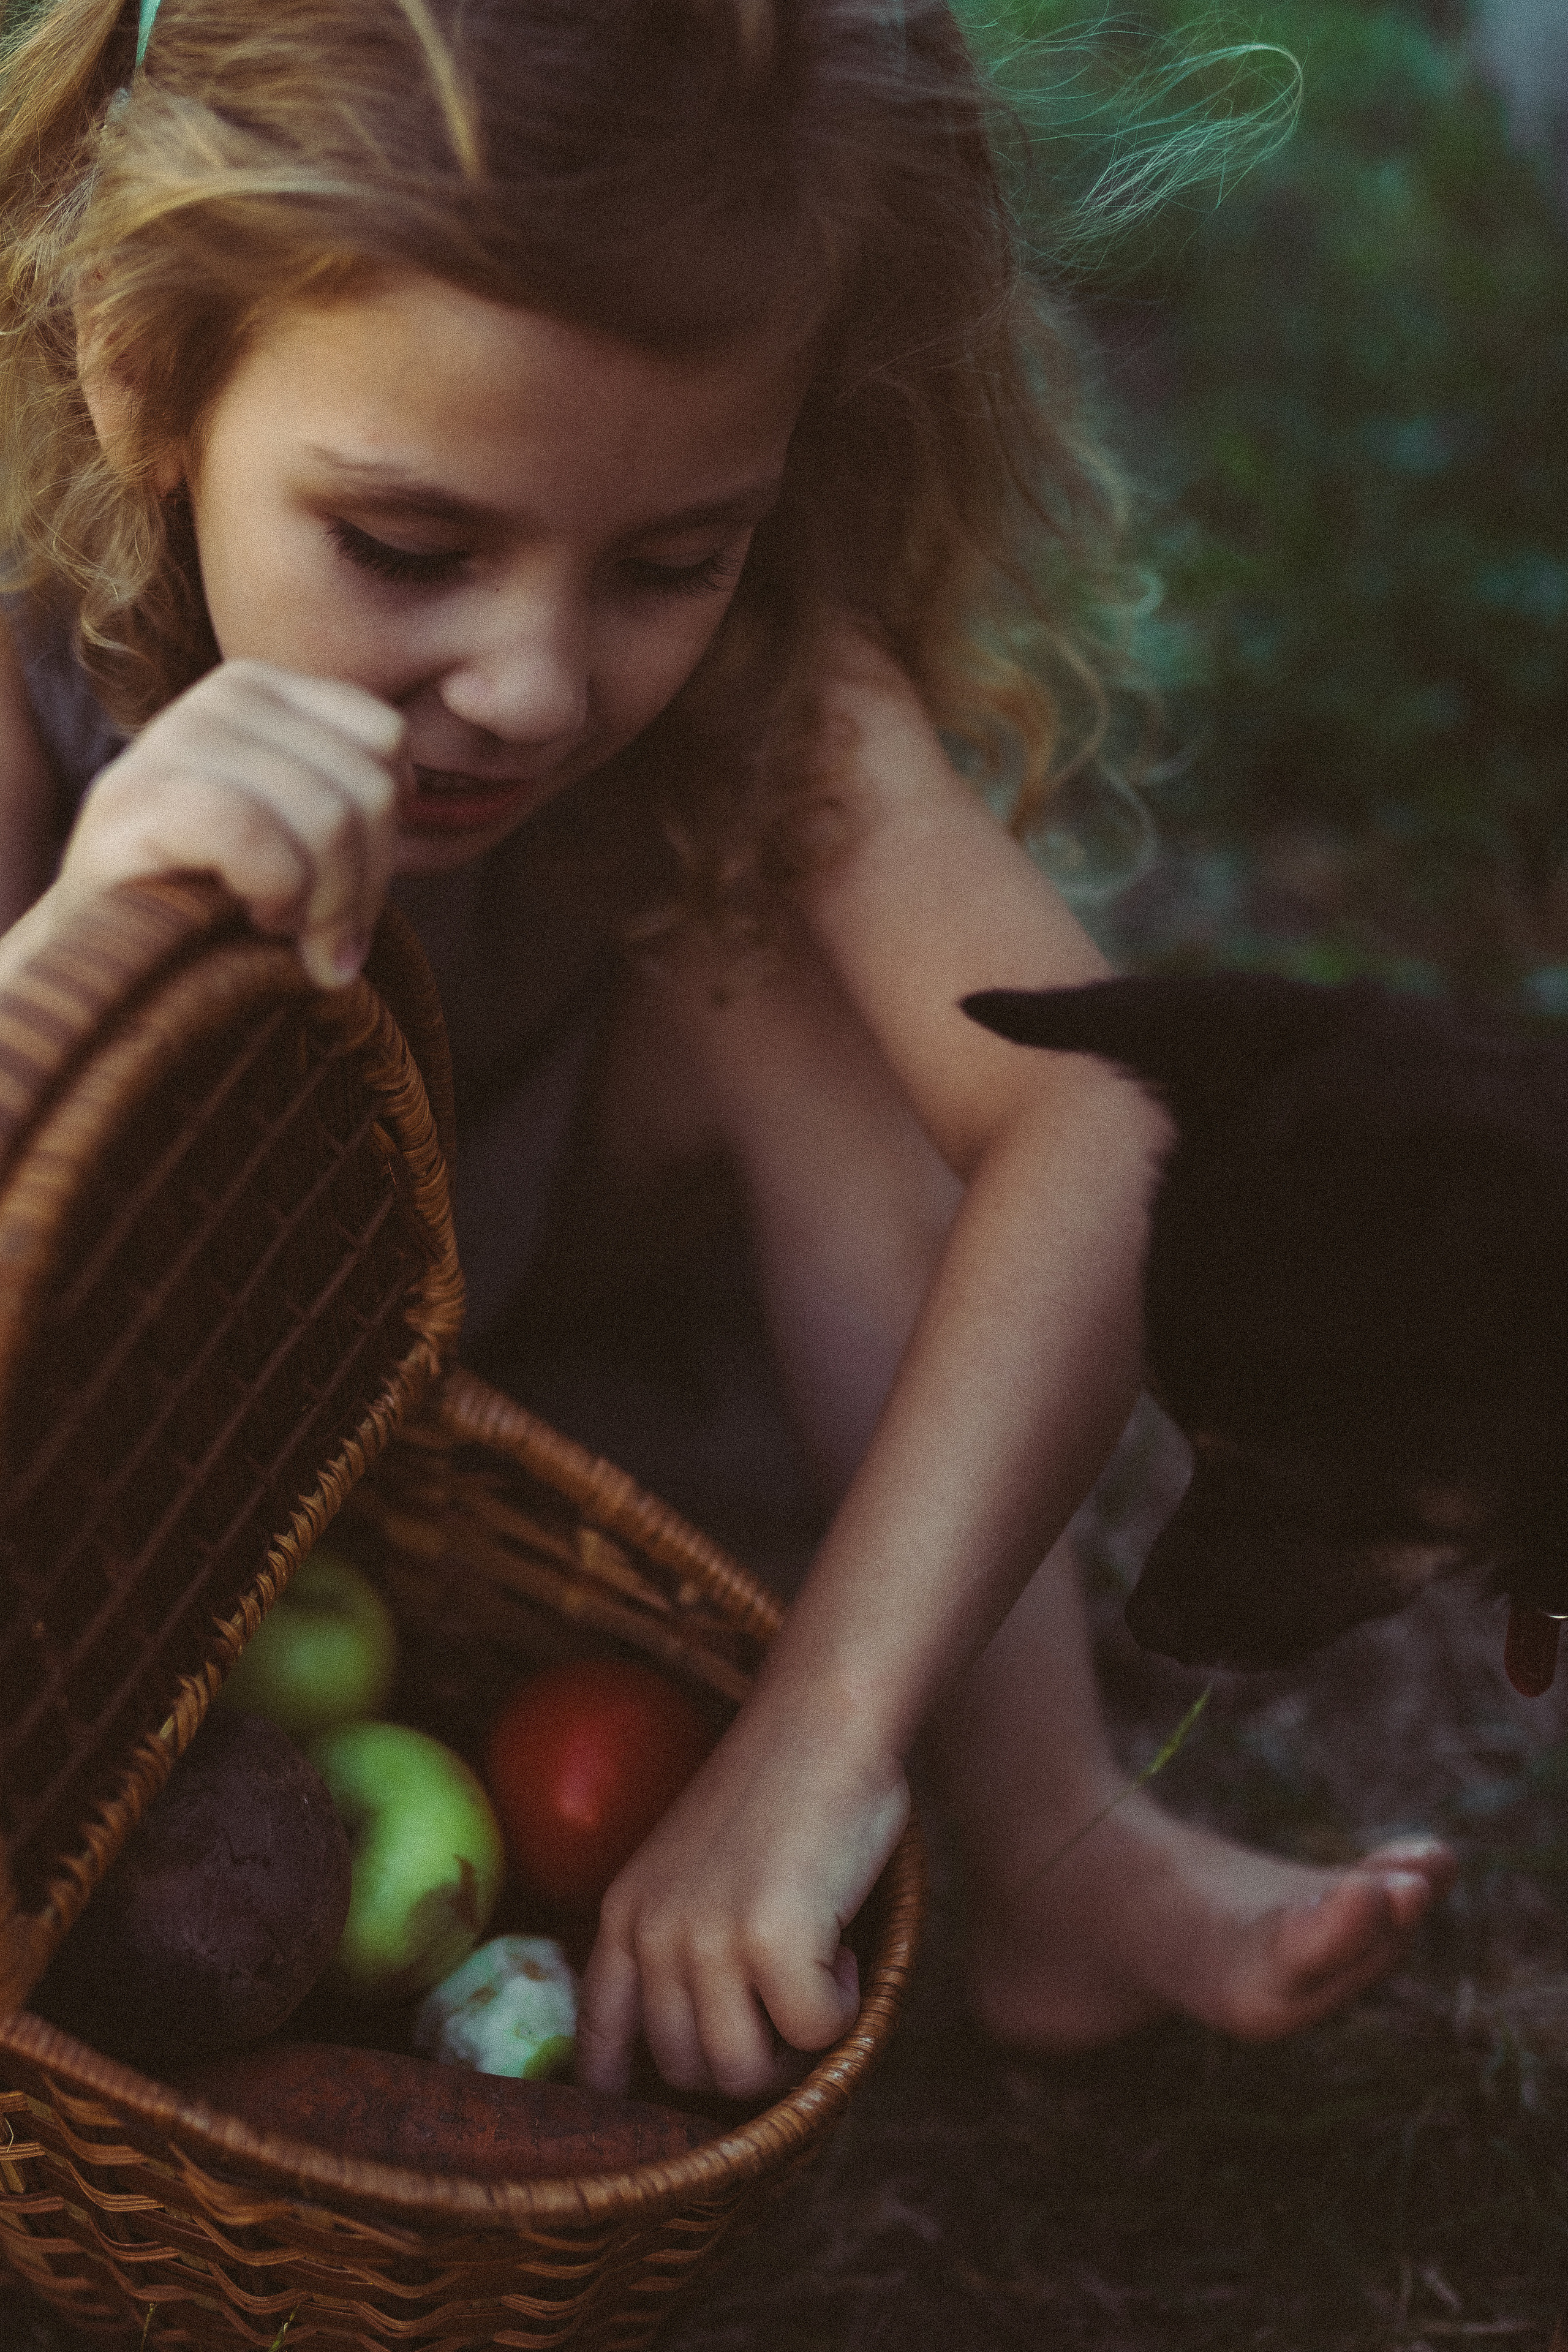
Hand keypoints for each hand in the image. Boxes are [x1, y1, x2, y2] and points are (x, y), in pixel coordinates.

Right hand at [56, 661, 406, 987]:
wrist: (105, 948)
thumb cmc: (219, 894)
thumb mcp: (303, 833)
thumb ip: (360, 807)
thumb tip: (434, 803)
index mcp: (268, 687)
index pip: (386, 744)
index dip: (388, 838)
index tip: (348, 896)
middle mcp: (223, 694)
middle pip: (367, 787)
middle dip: (362, 888)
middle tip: (323, 939)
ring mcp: (176, 738)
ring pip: (326, 818)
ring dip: (321, 905)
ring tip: (277, 926)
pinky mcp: (139, 797)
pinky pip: (259, 840)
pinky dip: (274, 896)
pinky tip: (249, 917)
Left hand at [576, 1702, 909, 2099]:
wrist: (821, 1721)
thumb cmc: (777, 1789)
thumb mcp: (694, 1865)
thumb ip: (683, 1936)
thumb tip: (708, 2039)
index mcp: (625, 1912)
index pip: (597, 2036)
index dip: (619, 2088)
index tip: (643, 2117)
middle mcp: (653, 1933)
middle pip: (688, 2071)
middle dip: (750, 2055)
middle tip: (789, 1999)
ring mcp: (706, 1939)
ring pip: (743, 2072)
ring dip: (793, 2042)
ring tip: (815, 1973)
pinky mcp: (770, 1941)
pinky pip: (812, 2035)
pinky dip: (840, 2009)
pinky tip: (842, 1949)